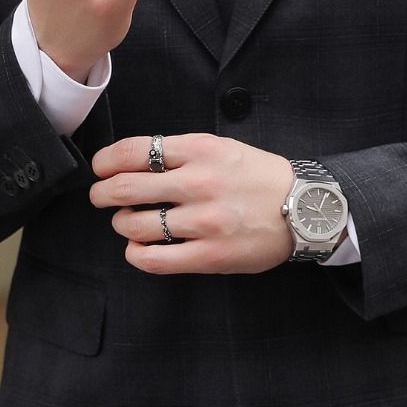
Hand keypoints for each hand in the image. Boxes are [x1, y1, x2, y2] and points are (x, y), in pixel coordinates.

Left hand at [89, 133, 295, 273]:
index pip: (133, 151)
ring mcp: (204, 221)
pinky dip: (136, 254)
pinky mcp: (209, 255)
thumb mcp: (221, 148)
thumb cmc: (259, 178)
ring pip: (134, 225)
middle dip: (102, 194)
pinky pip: (154, 259)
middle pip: (124, 188)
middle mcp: (199, 183)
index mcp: (200, 150)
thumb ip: (180, 152)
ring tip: (127, 222)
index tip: (100, 168)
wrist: (306, 208)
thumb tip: (129, 163)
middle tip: (101, 198)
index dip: (105, 161)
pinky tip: (139, 248)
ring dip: (121, 224)